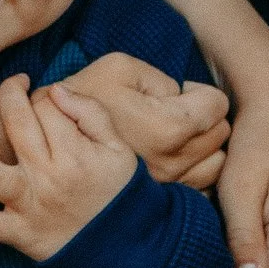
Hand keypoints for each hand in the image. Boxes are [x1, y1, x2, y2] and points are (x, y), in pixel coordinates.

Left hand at [0, 76, 138, 260]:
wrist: (122, 248)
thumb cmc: (118, 193)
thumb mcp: (120, 148)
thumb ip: (92, 113)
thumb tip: (56, 90)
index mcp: (75, 155)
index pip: (46, 106)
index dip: (43, 93)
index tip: (48, 99)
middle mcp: (48, 178)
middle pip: (17, 125)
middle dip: (11, 95)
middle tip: (14, 87)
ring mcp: (28, 206)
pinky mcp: (17, 232)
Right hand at [41, 51, 228, 188]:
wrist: (47, 142)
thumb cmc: (82, 98)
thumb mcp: (120, 67)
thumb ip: (162, 78)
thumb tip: (180, 96)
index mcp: (170, 127)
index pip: (218, 104)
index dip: (197, 90)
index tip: (174, 92)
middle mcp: (174, 162)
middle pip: (221, 132)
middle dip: (202, 116)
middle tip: (169, 109)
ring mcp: (168, 186)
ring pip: (217, 162)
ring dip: (203, 145)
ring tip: (173, 134)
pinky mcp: (160, 201)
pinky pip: (200, 185)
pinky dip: (193, 169)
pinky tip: (168, 156)